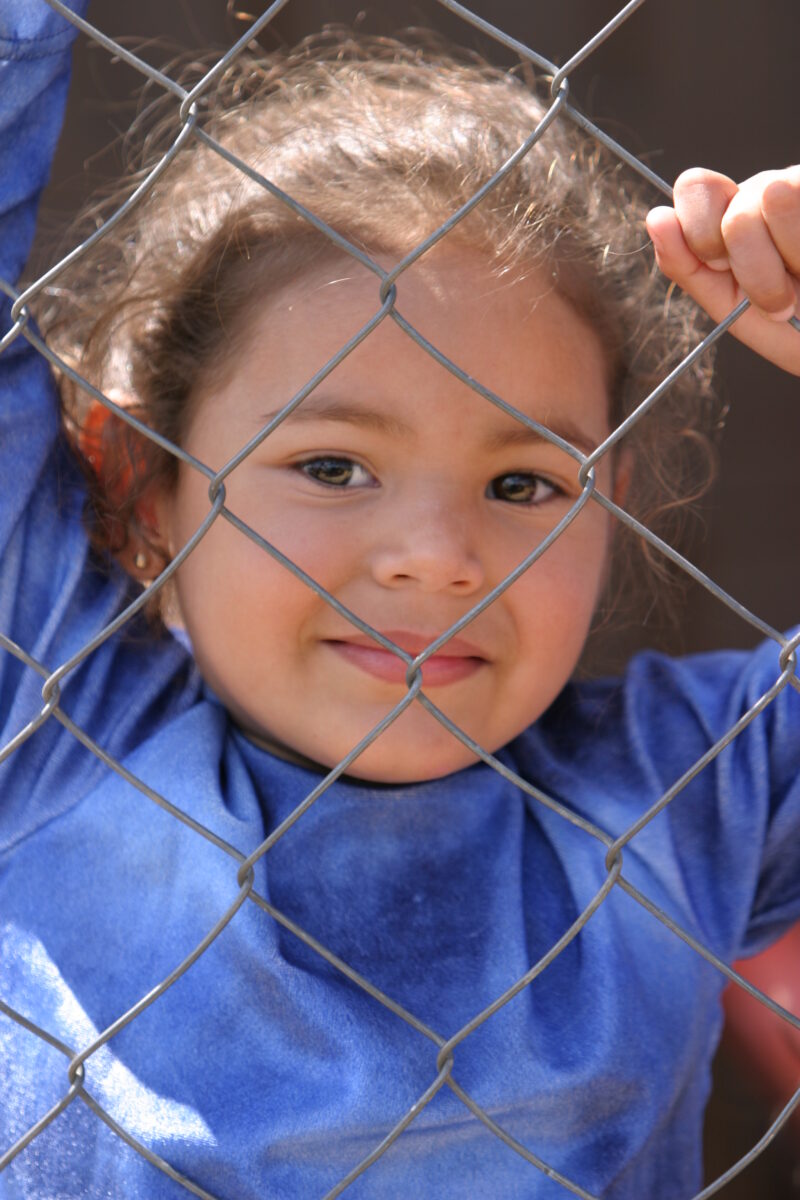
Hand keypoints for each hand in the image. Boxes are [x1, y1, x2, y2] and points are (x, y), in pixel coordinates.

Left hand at [646, 166, 799, 375]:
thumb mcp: (740, 311)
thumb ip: (691, 270)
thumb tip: (654, 217)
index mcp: (737, 219)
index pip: (696, 188)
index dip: (700, 231)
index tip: (721, 267)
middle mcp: (773, 192)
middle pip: (733, 204)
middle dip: (751, 266)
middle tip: (779, 298)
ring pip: (773, 196)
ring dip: (793, 258)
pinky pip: (798, 197)